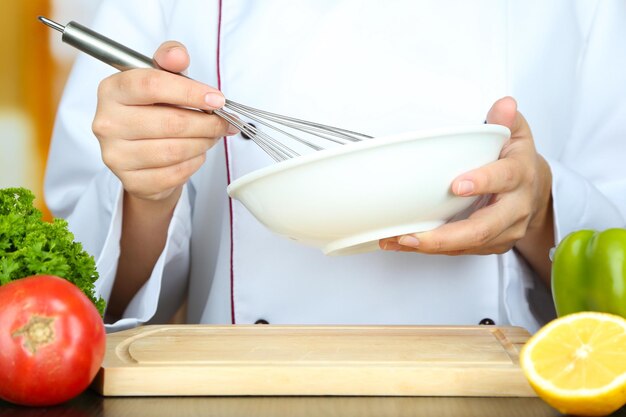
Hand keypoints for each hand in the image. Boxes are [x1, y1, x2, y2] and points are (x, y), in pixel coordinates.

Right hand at [92, 41, 236, 201]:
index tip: (218, 99)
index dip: (191, 92)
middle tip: (224, 122)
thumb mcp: (161, 78)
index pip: (152, 85)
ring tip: (212, 136)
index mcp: (112, 90)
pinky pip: (175, 173)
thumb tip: (178, 55)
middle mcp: (107, 122)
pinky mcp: (131, 181)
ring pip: (175, 150)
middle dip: (207, 123)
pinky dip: (194, 163)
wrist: (140, 155)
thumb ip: (169, 60)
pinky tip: (195, 153)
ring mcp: (116, 155)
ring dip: (204, 142)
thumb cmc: (153, 110)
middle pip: (171, 122)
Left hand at [379, 97, 552, 277]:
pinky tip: (405, 243)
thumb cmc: (517, 161)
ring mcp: (505, 231)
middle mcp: (515, 208)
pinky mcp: (492, 245)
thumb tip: (504, 104)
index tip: (456, 185)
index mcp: (520, 176)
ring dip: (431, 246)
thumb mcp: (517, 135)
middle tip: (412, 235)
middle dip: (446, 235)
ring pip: (469, 244)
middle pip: (483, 228)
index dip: (482, 182)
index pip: (505, 178)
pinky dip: (432, 249)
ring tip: (398, 240)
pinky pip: (460, 251)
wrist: (536, 191)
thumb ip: (506, 120)